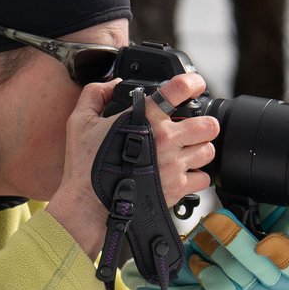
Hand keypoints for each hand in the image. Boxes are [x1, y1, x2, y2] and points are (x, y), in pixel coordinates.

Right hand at [48, 69, 211, 256]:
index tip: (195, 85)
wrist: (88, 205)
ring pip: (208, 151)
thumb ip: (94, 94)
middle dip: (203, 125)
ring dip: (200, 150)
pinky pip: (204, 179)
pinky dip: (197, 176)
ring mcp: (174, 165)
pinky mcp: (177, 189)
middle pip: (208, 125)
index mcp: (146, 118)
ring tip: (186, 153)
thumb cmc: (85, 167)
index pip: (179, 89)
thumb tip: (112, 84)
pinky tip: (182, 174)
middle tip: (194, 128)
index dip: (193, 83)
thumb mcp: (79, 121)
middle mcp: (165, 140)